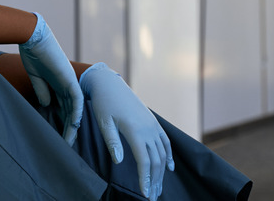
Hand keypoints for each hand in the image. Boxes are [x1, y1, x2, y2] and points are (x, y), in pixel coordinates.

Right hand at [18, 13, 82, 145]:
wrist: (32, 37)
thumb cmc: (32, 53)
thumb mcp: (36, 76)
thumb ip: (42, 90)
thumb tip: (47, 105)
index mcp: (58, 82)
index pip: (63, 106)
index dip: (61, 121)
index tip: (58, 136)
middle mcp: (66, 83)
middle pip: (70, 110)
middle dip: (68, 128)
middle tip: (66, 144)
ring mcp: (69, 80)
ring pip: (74, 107)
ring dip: (72, 125)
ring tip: (69, 140)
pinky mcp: (69, 78)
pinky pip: (76, 98)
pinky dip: (76, 111)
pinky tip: (74, 124)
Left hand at [80, 63, 173, 200]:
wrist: (110, 84)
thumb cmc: (103, 103)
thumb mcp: (104, 122)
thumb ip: (113, 142)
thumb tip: (120, 162)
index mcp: (135, 130)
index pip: (144, 161)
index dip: (145, 179)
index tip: (144, 194)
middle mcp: (148, 129)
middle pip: (156, 160)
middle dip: (155, 180)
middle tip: (151, 197)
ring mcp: (152, 125)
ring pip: (162, 153)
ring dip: (161, 172)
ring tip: (158, 188)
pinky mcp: (153, 122)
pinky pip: (165, 141)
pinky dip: (168, 155)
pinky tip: (169, 168)